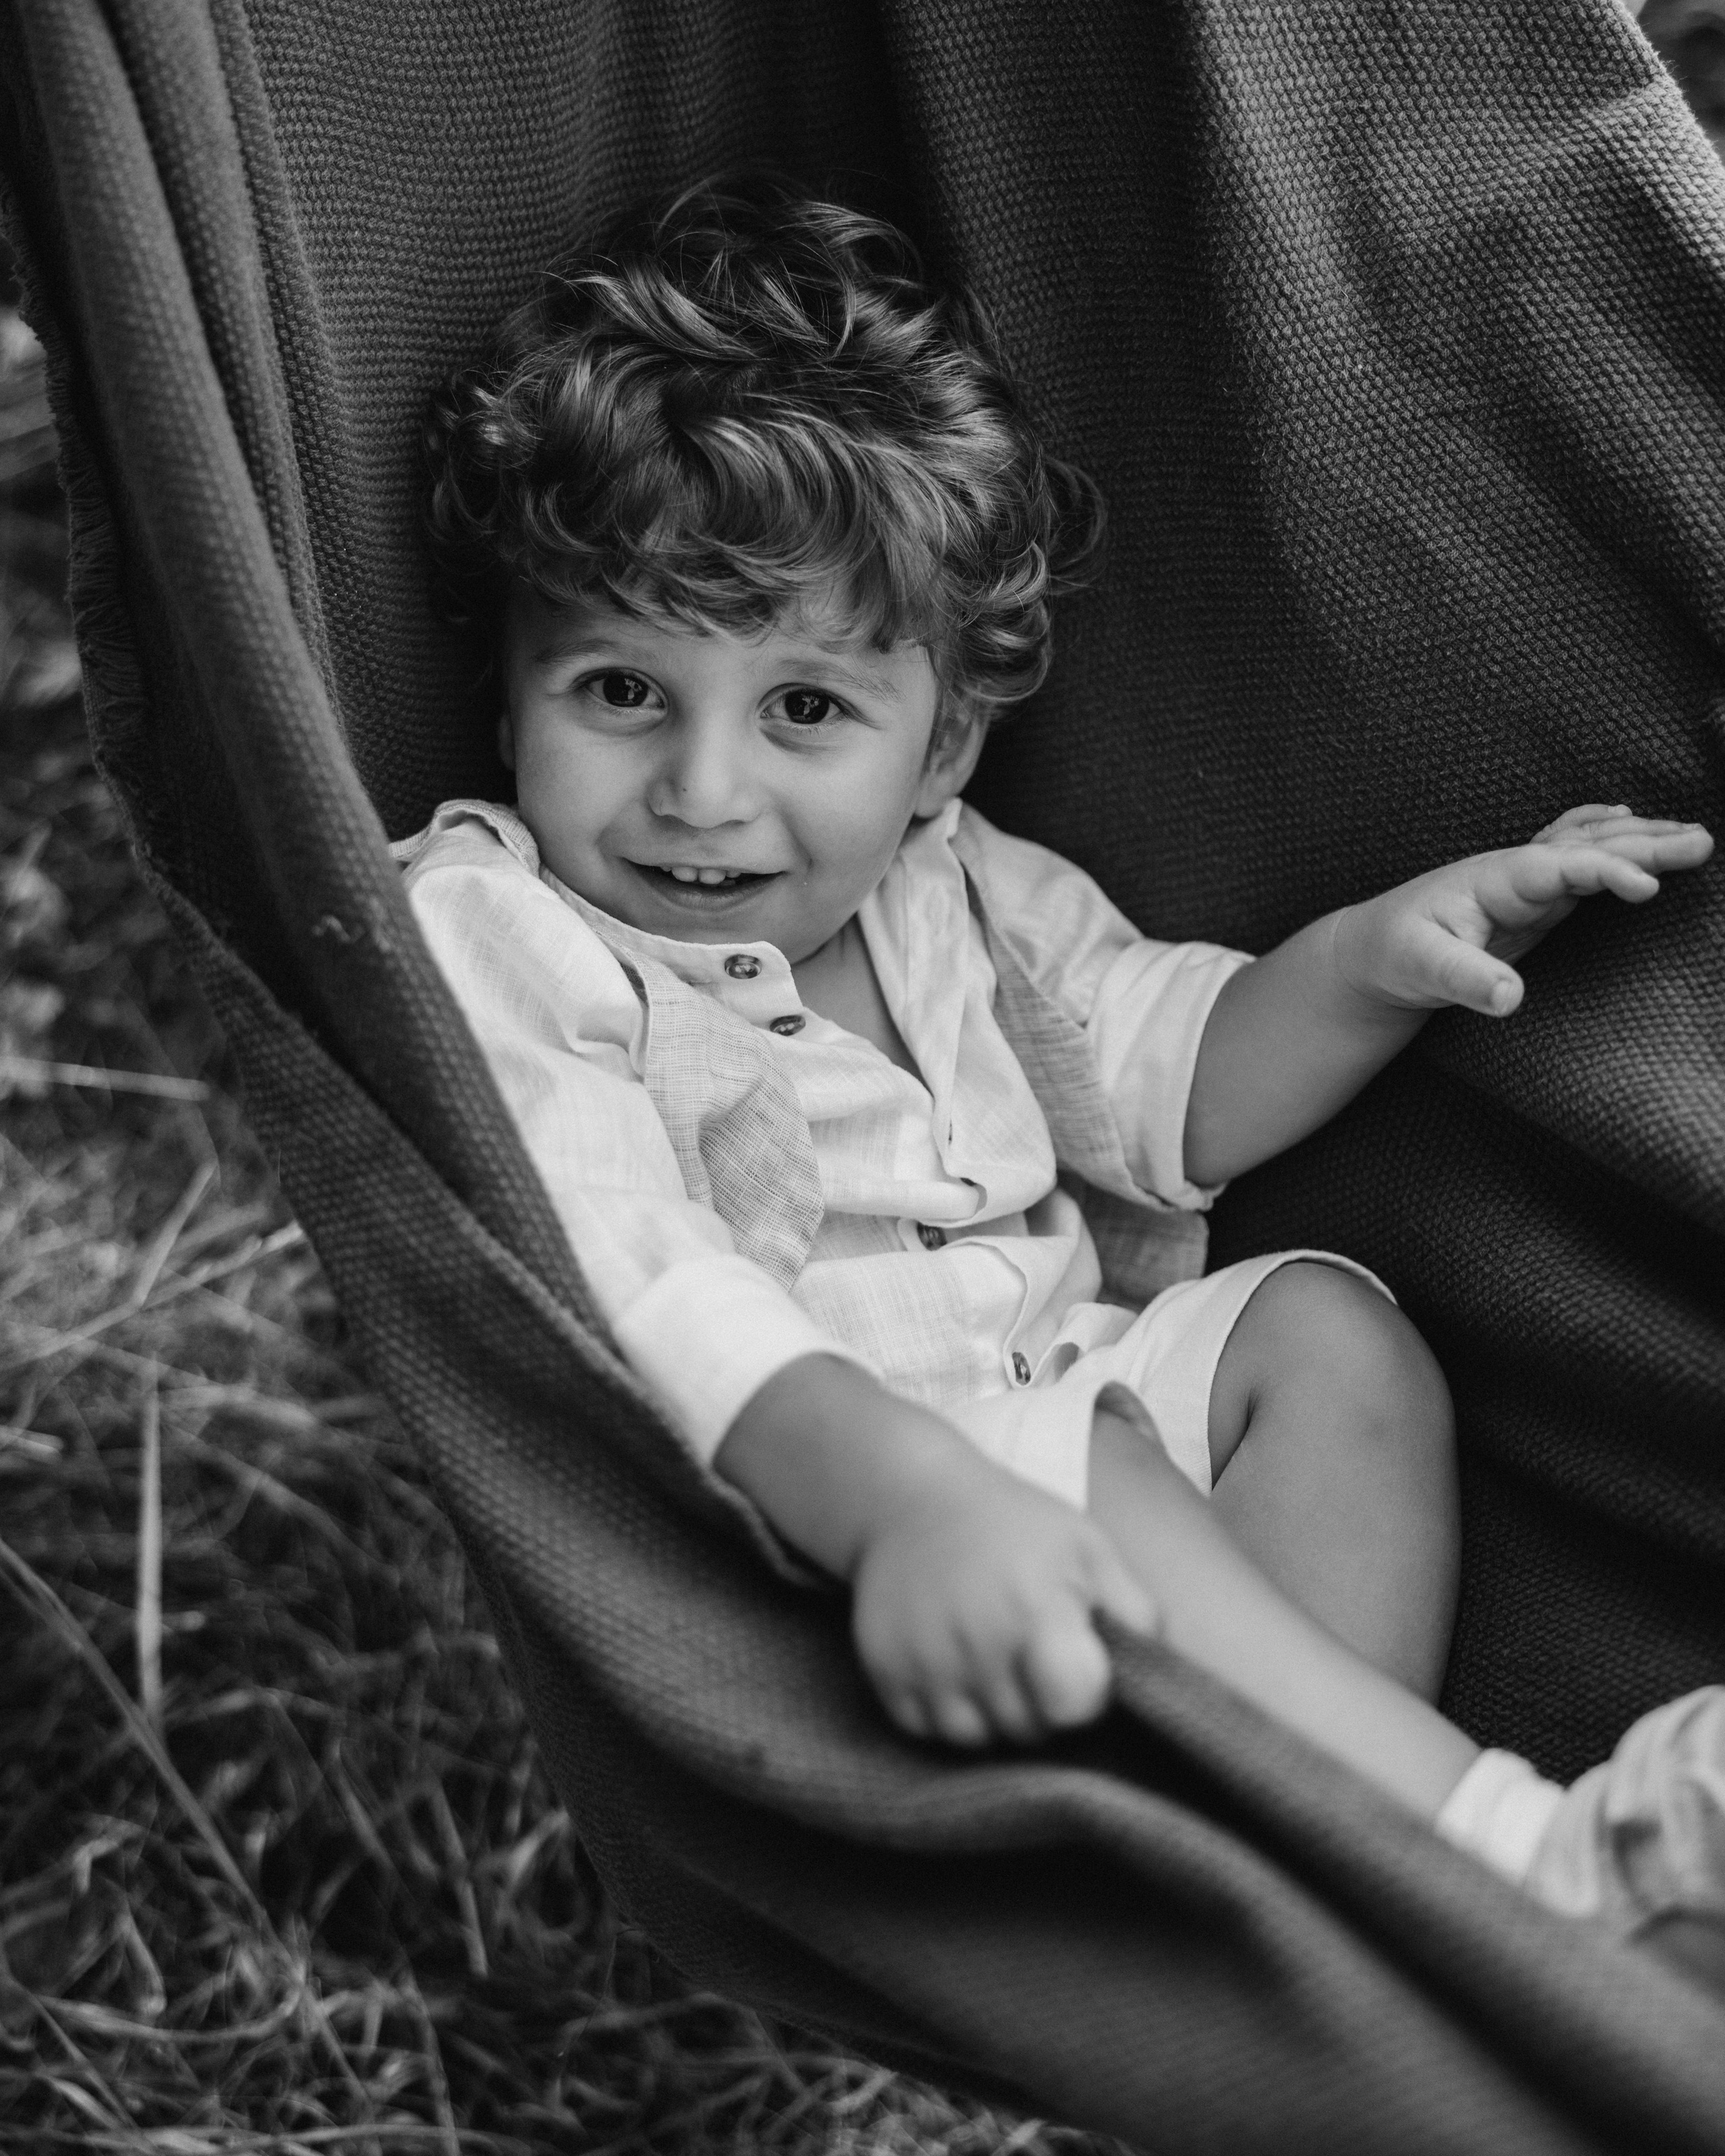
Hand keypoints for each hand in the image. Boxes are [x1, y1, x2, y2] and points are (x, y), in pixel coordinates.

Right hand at [849, 1461, 1155, 1747]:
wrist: (912, 1497)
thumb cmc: (1017, 1525)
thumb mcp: (1089, 1548)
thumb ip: (1135, 1611)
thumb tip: (1166, 1679)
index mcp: (1036, 1605)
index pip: (1073, 1702)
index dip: (1085, 1696)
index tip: (1079, 1667)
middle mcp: (976, 1638)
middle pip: (1027, 1729)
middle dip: (1040, 1707)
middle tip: (1032, 1656)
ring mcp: (924, 1657)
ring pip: (974, 1739)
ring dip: (992, 1714)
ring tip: (994, 1660)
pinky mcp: (883, 1669)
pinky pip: (925, 1729)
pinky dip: (944, 1710)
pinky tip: (954, 1663)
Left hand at [1332, 805, 1712, 1019]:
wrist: (1370, 952)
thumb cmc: (1393, 956)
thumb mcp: (1421, 970)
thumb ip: (1465, 980)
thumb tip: (1508, 997)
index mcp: (1493, 879)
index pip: (1559, 865)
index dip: (1605, 871)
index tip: (1649, 888)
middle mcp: (1515, 870)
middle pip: (1587, 846)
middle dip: (1645, 844)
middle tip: (1703, 843)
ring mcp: (1526, 881)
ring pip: (1591, 847)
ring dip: (1641, 840)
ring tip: (1695, 838)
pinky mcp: (1533, 899)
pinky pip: (1581, 860)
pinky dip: (1611, 841)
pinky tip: (1632, 823)